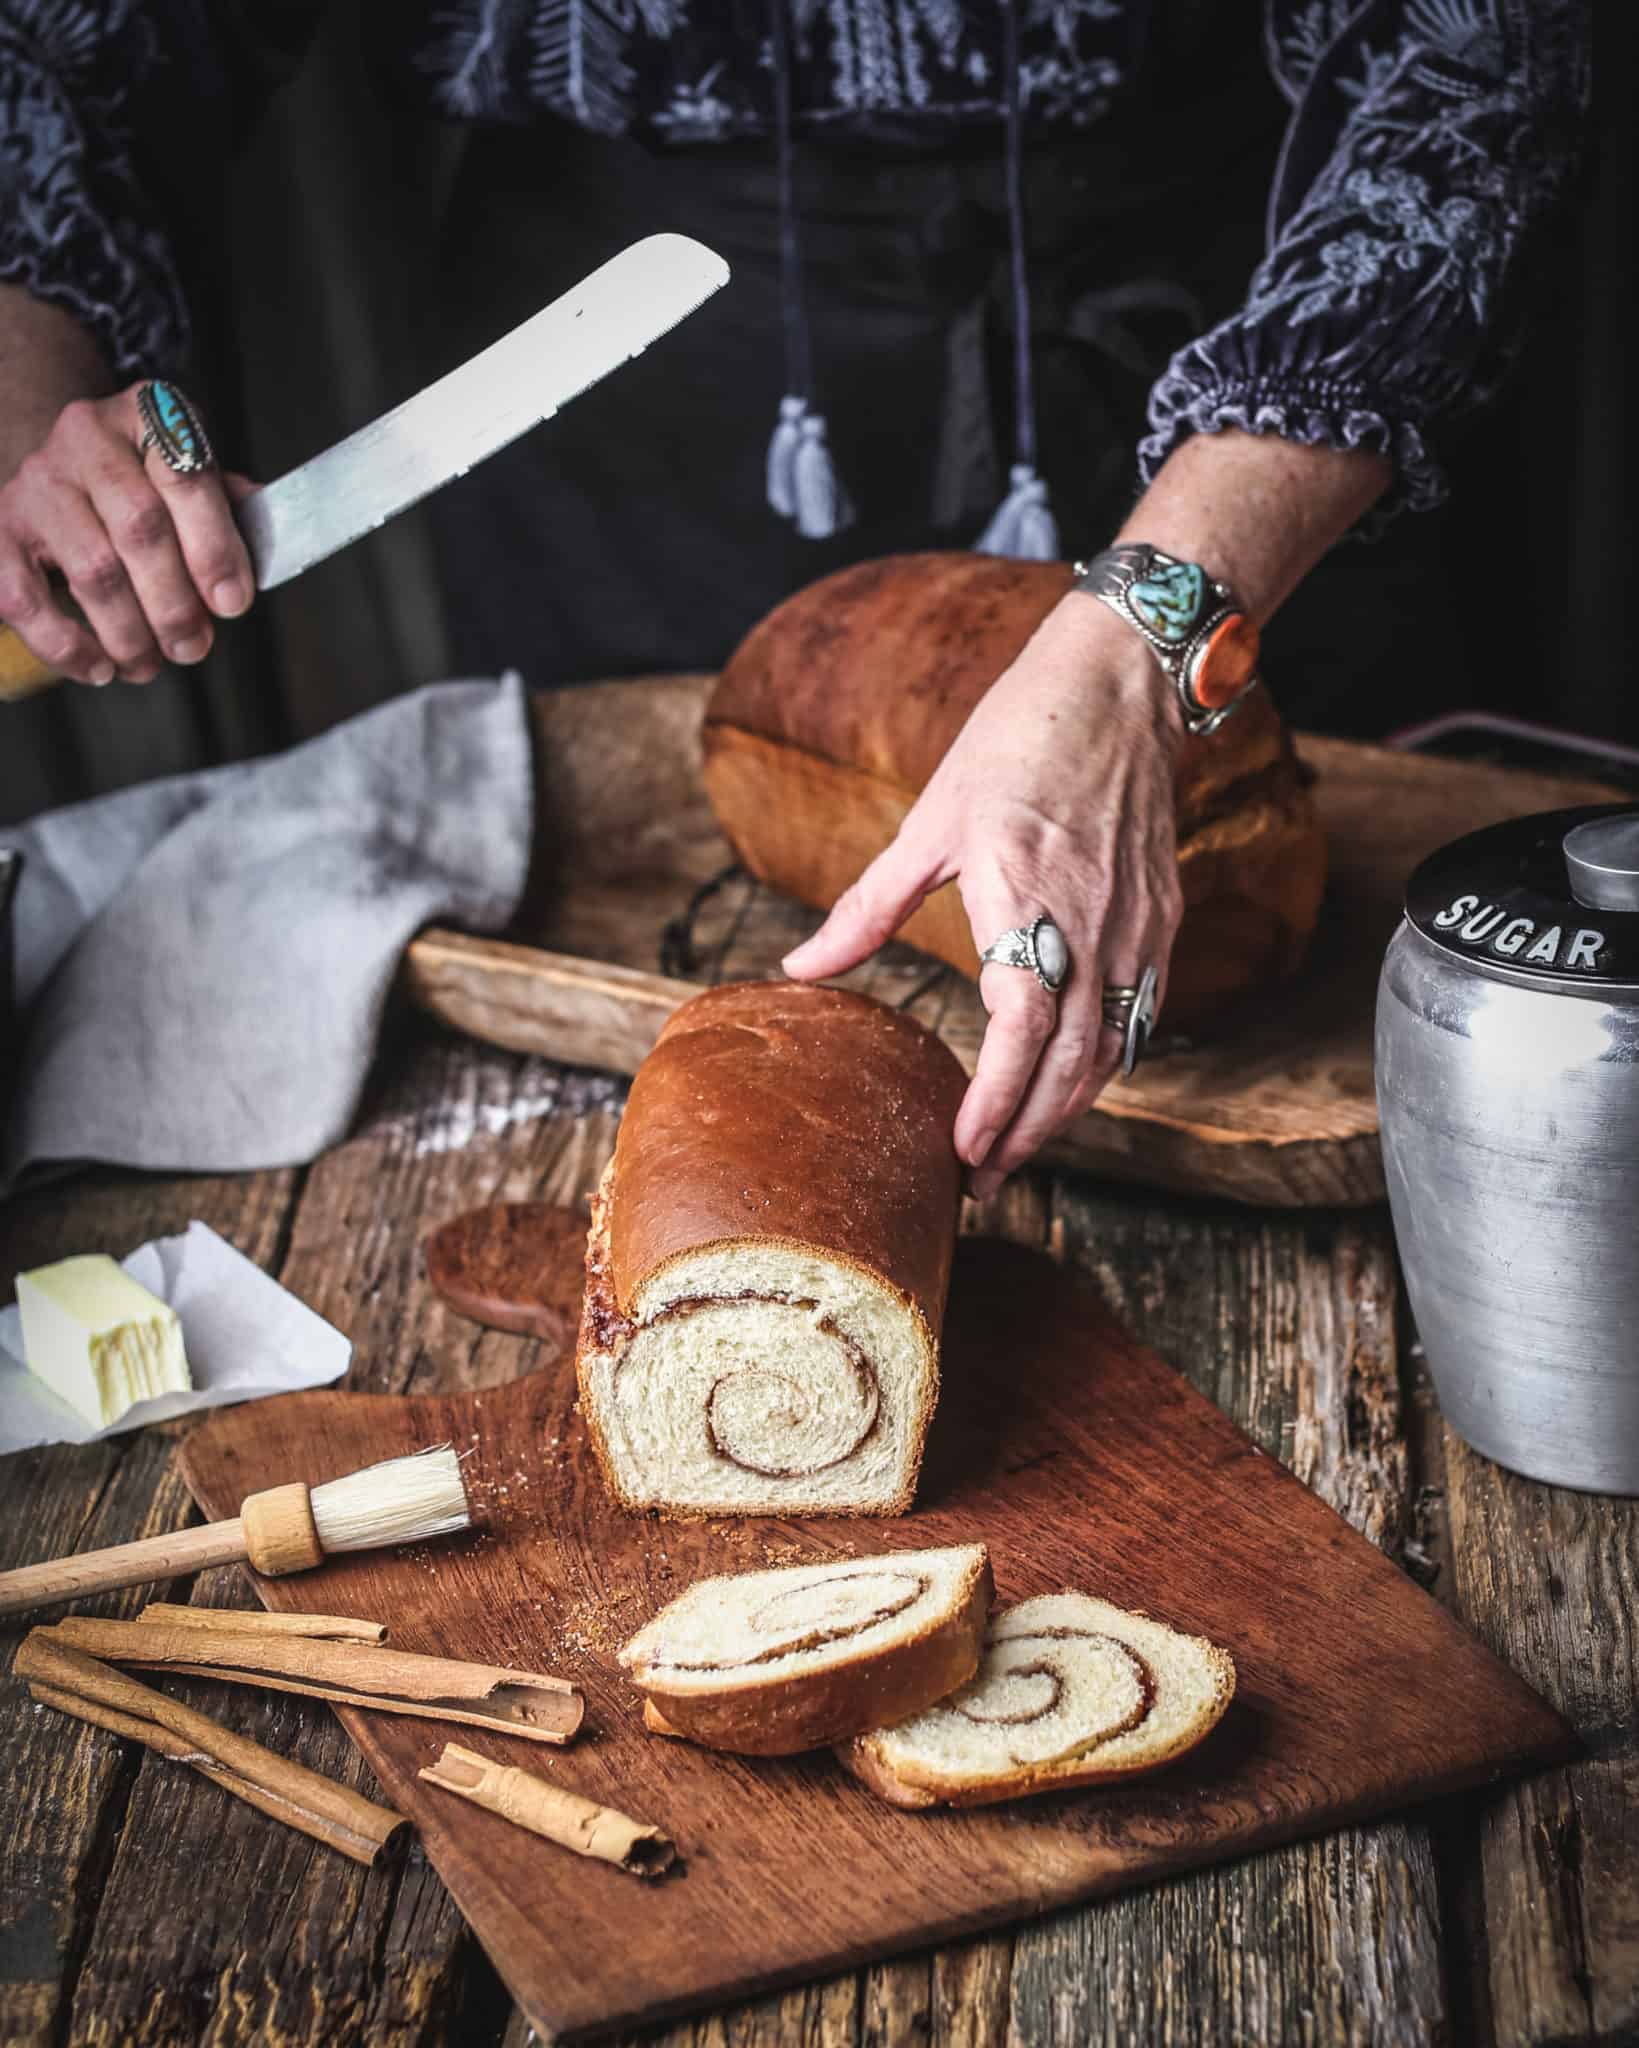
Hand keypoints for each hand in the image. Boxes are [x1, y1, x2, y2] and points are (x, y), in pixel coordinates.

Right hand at [0, 382, 255, 685]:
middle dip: (176, 603)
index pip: (186, 477)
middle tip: (194, 648)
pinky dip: (66, 644)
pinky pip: (25, 597)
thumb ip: (227, 509)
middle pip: (140, 529)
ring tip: (151, 664)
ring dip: (129, 633)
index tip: (233, 604)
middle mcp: (85, 437)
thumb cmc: (145, 483)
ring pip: (92, 569)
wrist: (63, 468)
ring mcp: (36, 481)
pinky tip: (99, 667)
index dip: (214, 548)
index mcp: (148, 415)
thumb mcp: (190, 475)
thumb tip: (267, 551)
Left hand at [782, 594, 1185, 1196]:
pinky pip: (1138, 1017)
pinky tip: (1067, 1089)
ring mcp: (1138, 926)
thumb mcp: (929, 823)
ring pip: (1110, 1050)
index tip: (963, 1149)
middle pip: (1071, 1060)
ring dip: (1064, 1111)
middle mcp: (1094, 922)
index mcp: (1025, 894)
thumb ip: (866, 908)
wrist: (1120, 687)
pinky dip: (1102, 1067)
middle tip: (982, 1179)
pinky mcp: (1162, 922)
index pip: (1023, 1025)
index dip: (997, 1098)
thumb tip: (798, 967)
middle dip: (1028, 1132)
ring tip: (1016, 1151)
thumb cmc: (1015, 744)